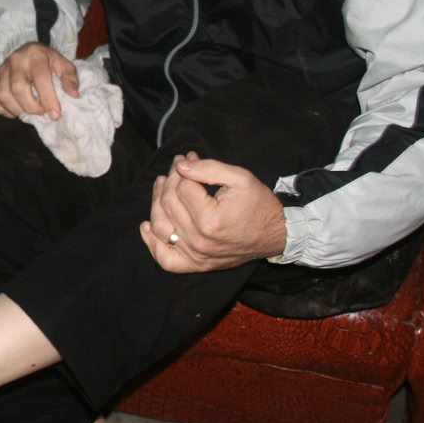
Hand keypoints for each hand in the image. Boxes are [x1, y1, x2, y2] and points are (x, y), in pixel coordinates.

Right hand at [0, 42, 79, 118]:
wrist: (27, 52)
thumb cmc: (48, 61)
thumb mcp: (63, 64)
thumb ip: (70, 79)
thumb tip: (74, 95)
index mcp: (35, 55)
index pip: (40, 78)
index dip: (48, 99)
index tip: (55, 115)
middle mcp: (16, 60)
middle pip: (18, 89)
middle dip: (31, 107)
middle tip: (42, 113)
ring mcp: (2, 70)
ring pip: (4, 96)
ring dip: (18, 110)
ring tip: (30, 113)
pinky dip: (6, 111)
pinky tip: (18, 111)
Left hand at [138, 153, 286, 272]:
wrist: (276, 234)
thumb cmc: (259, 204)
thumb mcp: (241, 178)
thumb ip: (209, 168)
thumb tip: (181, 165)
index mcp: (210, 220)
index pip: (183, 188)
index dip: (183, 168)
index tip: (188, 157)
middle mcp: (199, 241)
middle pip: (169, 204)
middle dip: (170, 180)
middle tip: (177, 167)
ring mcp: (196, 256)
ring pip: (161, 227)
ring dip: (156, 203)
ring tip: (162, 186)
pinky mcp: (196, 265)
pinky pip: (165, 259)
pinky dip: (152, 243)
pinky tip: (147, 226)